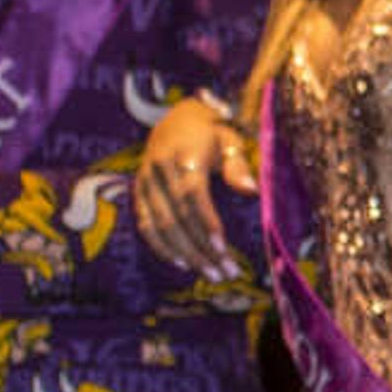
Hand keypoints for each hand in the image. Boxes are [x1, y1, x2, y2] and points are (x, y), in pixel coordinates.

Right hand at [134, 89, 255, 279]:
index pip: (192, 196)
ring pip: (160, 226)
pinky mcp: (138, 191)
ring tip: (212, 275)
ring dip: (185, 254)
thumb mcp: (229, 138)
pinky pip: (145, 224)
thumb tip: (252, 191)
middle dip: (201, 249)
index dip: (206, 223)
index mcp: (183, 155)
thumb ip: (237, 164)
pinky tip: (183, 264)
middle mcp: (158, 170)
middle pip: (176, 217)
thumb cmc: (213, 131)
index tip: (224, 249)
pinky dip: (161, 247)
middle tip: (226, 274)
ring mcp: (145, 182)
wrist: (176, 117)